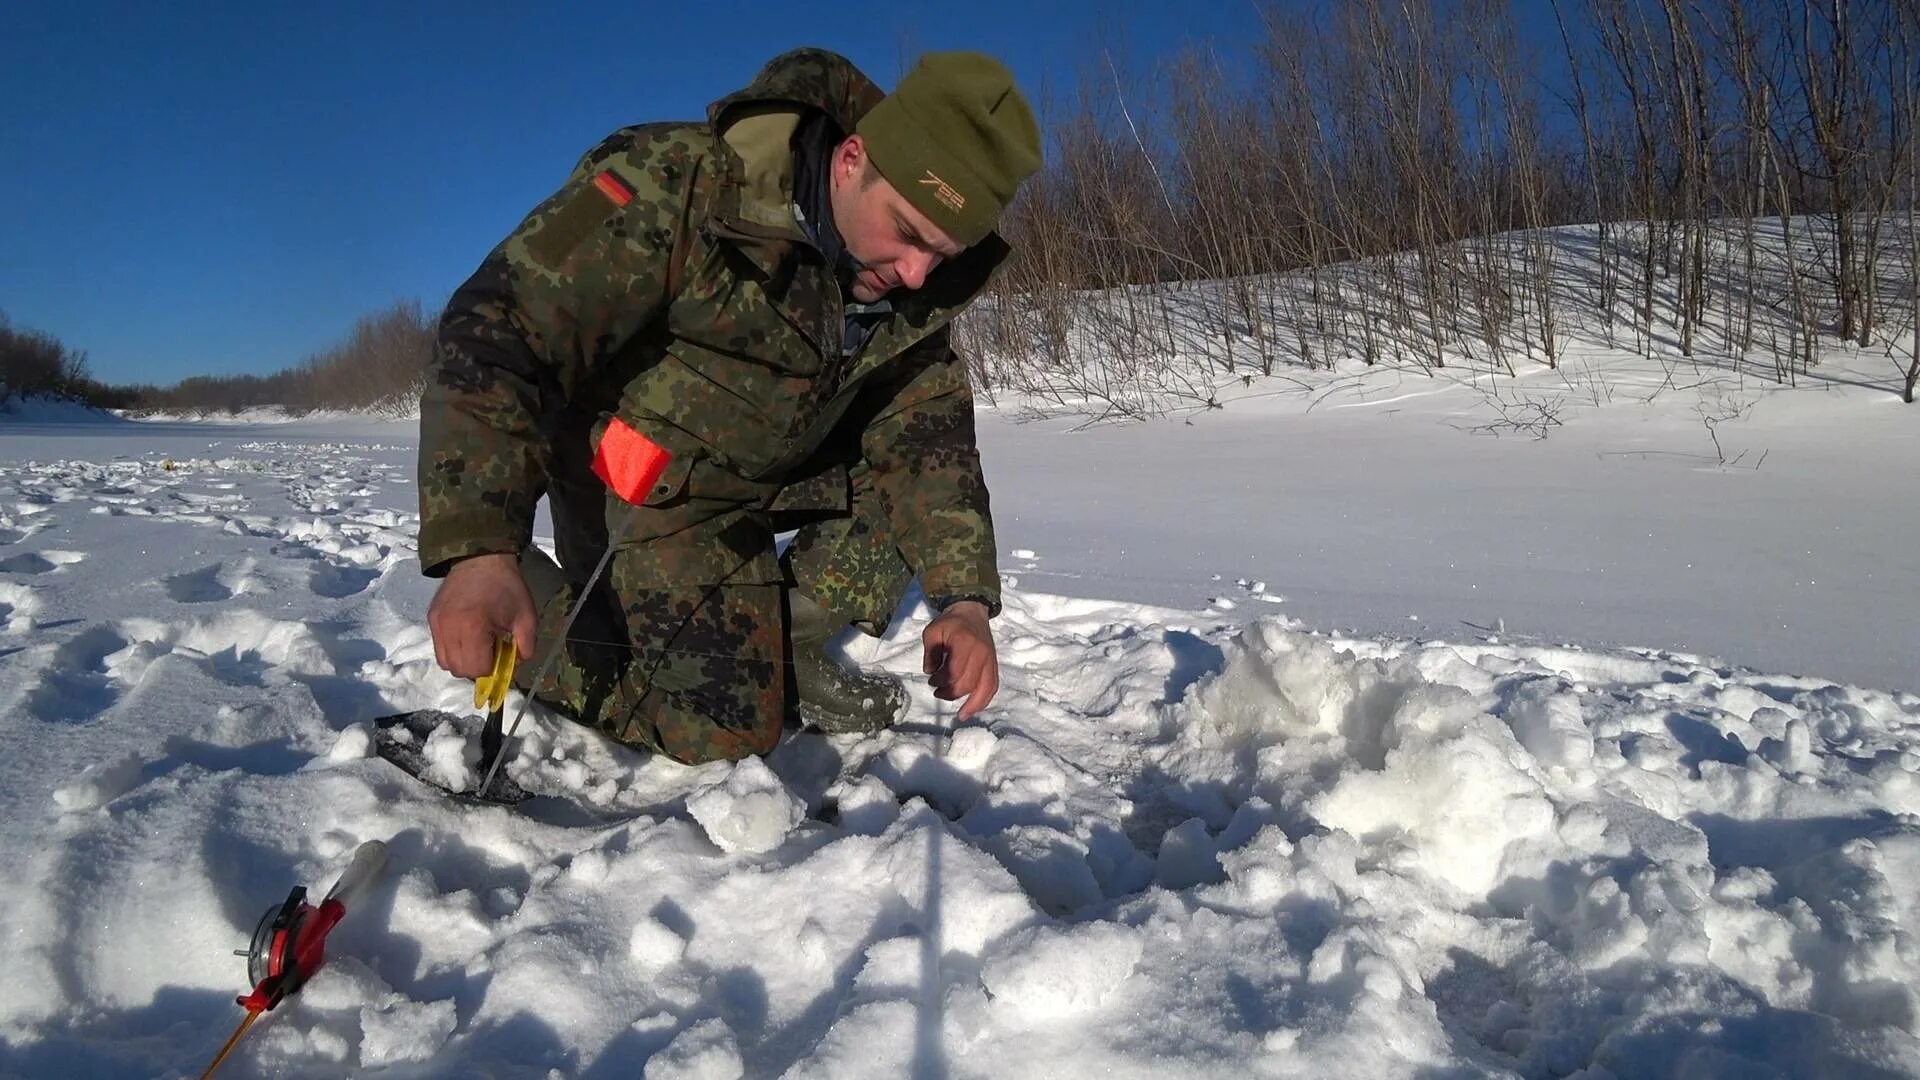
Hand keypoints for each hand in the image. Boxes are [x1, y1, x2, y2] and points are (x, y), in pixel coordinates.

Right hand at [427, 553, 536, 678]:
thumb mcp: (526, 616)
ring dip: (462, 661)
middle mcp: (450, 628)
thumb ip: (526, 646)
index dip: (492, 667)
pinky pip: (438, 648)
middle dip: (477, 667)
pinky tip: (466, 636)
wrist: (481, 558)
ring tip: (477, 643)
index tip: (500, 653)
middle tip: (489, 650)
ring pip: (445, 662)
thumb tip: (516, 665)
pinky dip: (452, 650)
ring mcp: (437, 624)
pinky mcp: (431, 619)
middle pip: (459, 669)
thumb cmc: (506, 586)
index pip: (477, 668)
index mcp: (474, 627)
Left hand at [921, 600, 998, 720]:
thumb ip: (930, 653)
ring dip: (972, 704)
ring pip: (985, 688)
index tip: (931, 680)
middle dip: (951, 693)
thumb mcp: (933, 631)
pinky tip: (974, 709)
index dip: (941, 681)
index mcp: (965, 643)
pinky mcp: (994, 665)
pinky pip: (993, 686)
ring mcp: (990, 660)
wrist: (972, 612)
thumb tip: (930, 672)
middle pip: (969, 683)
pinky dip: (984, 700)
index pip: (954, 671)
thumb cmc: (950, 623)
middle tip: (938, 692)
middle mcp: (981, 653)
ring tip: (961, 715)